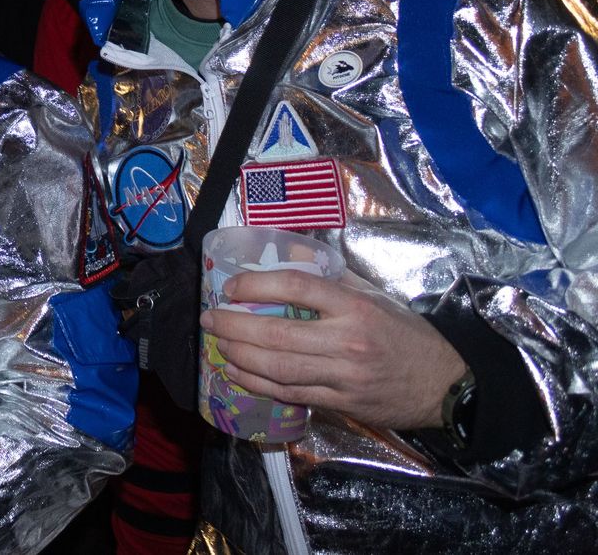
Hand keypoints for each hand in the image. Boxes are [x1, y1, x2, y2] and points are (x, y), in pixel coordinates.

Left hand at [199, 270, 467, 429]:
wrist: (446, 383)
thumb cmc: (406, 334)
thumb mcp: (375, 295)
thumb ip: (333, 277)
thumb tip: (290, 252)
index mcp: (354, 306)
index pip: (295, 286)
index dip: (255, 284)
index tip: (231, 286)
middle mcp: (346, 340)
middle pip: (276, 332)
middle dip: (233, 325)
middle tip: (210, 318)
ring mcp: (343, 376)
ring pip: (278, 367)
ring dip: (239, 356)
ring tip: (218, 344)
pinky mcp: (342, 404)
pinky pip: (291, 393)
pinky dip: (259, 384)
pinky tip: (237, 373)